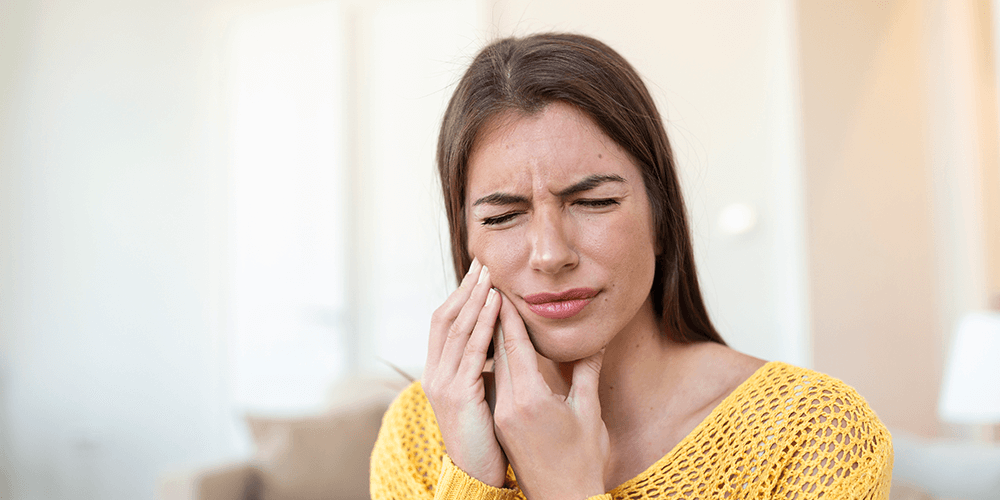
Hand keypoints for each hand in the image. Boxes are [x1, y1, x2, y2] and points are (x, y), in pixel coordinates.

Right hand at [423, 258, 506, 486]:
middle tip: (483, 263)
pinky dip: (484, 323)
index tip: (478, 274)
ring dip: (475, 299)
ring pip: (457, 329)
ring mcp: (443, 383)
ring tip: (490, 275)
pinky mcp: (459, 394)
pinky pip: (473, 350)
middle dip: (465, 289)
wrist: (477, 474)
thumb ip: (485, 368)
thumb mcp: (482, 395)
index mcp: (438, 372)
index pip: (444, 323)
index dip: (460, 296)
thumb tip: (500, 343)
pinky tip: (497, 304)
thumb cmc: (487, 438)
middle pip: (445, 318)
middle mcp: (434, 374)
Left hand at [492, 292, 609, 499]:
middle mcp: (509, 406)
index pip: (514, 347)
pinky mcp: (502, 424)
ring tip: (491, 309)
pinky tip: (498, 348)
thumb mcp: (588, 412)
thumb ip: (587, 373)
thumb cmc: (583, 460)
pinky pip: (497, 383)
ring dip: (493, 338)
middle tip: (491, 288)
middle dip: (495, 319)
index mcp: (530, 400)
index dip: (508, 316)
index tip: (502, 289)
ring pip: (495, 368)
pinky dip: (497, 361)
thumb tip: (595, 342)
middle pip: (498, 353)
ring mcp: (502, 416)